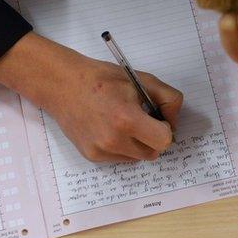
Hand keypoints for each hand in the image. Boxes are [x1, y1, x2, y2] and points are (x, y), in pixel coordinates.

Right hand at [0, 33, 182, 162]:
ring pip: (137, 157)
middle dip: (153, 137)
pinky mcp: (92, 156)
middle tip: (142, 119)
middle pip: (153, 152)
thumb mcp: (141, 79)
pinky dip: (123, 147)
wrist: (64, 85)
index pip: (164, 140)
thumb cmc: (103, 79)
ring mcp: (101, 151)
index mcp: (127, 119)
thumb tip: (173, 122)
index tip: (157, 118)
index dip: (165, 128)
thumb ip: (168, 98)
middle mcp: (113, 141)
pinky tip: (110, 128)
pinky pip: (121, 158)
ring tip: (123, 122)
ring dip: (138, 143)